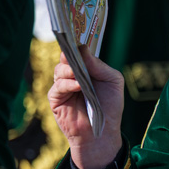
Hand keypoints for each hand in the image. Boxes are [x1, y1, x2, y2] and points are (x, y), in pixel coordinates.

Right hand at [49, 48, 123, 168]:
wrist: (103, 132)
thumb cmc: (110, 106)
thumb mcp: (112, 81)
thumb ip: (99, 65)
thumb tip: (83, 49)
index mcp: (87, 68)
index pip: (79, 52)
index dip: (77, 44)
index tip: (78, 37)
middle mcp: (73, 75)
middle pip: (66, 58)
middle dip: (70, 53)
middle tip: (75, 51)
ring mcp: (63, 86)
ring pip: (60, 70)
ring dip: (69, 69)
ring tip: (78, 71)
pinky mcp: (56, 99)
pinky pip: (58, 87)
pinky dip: (67, 84)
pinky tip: (78, 85)